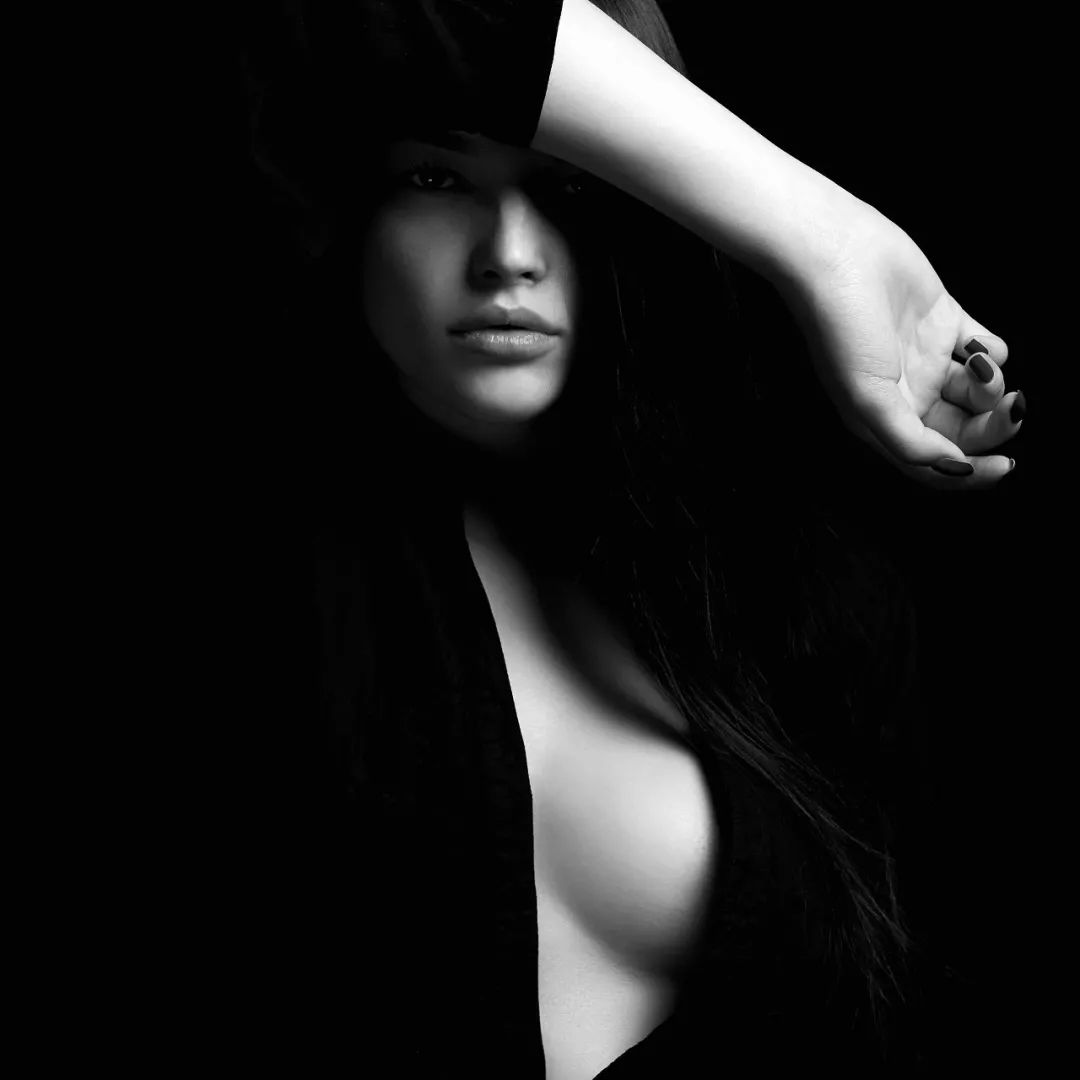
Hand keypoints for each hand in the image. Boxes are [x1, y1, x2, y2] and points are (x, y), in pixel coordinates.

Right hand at [784, 203, 1021, 487]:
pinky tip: (974, 344)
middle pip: (964, 429)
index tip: (1003, 464)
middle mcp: (906, 394)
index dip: (971, 473)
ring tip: (975, 363)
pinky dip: (992, 352)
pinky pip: (984, 349)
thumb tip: (955, 468)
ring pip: (979, 392)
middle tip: (1008, 407)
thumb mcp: (867, 399)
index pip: (934, 463)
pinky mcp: (943, 321)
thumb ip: (910, 442)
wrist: (838, 253)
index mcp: (883, 420)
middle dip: (991, 424)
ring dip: (991, 385)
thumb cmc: (839, 327)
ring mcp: (925, 358)